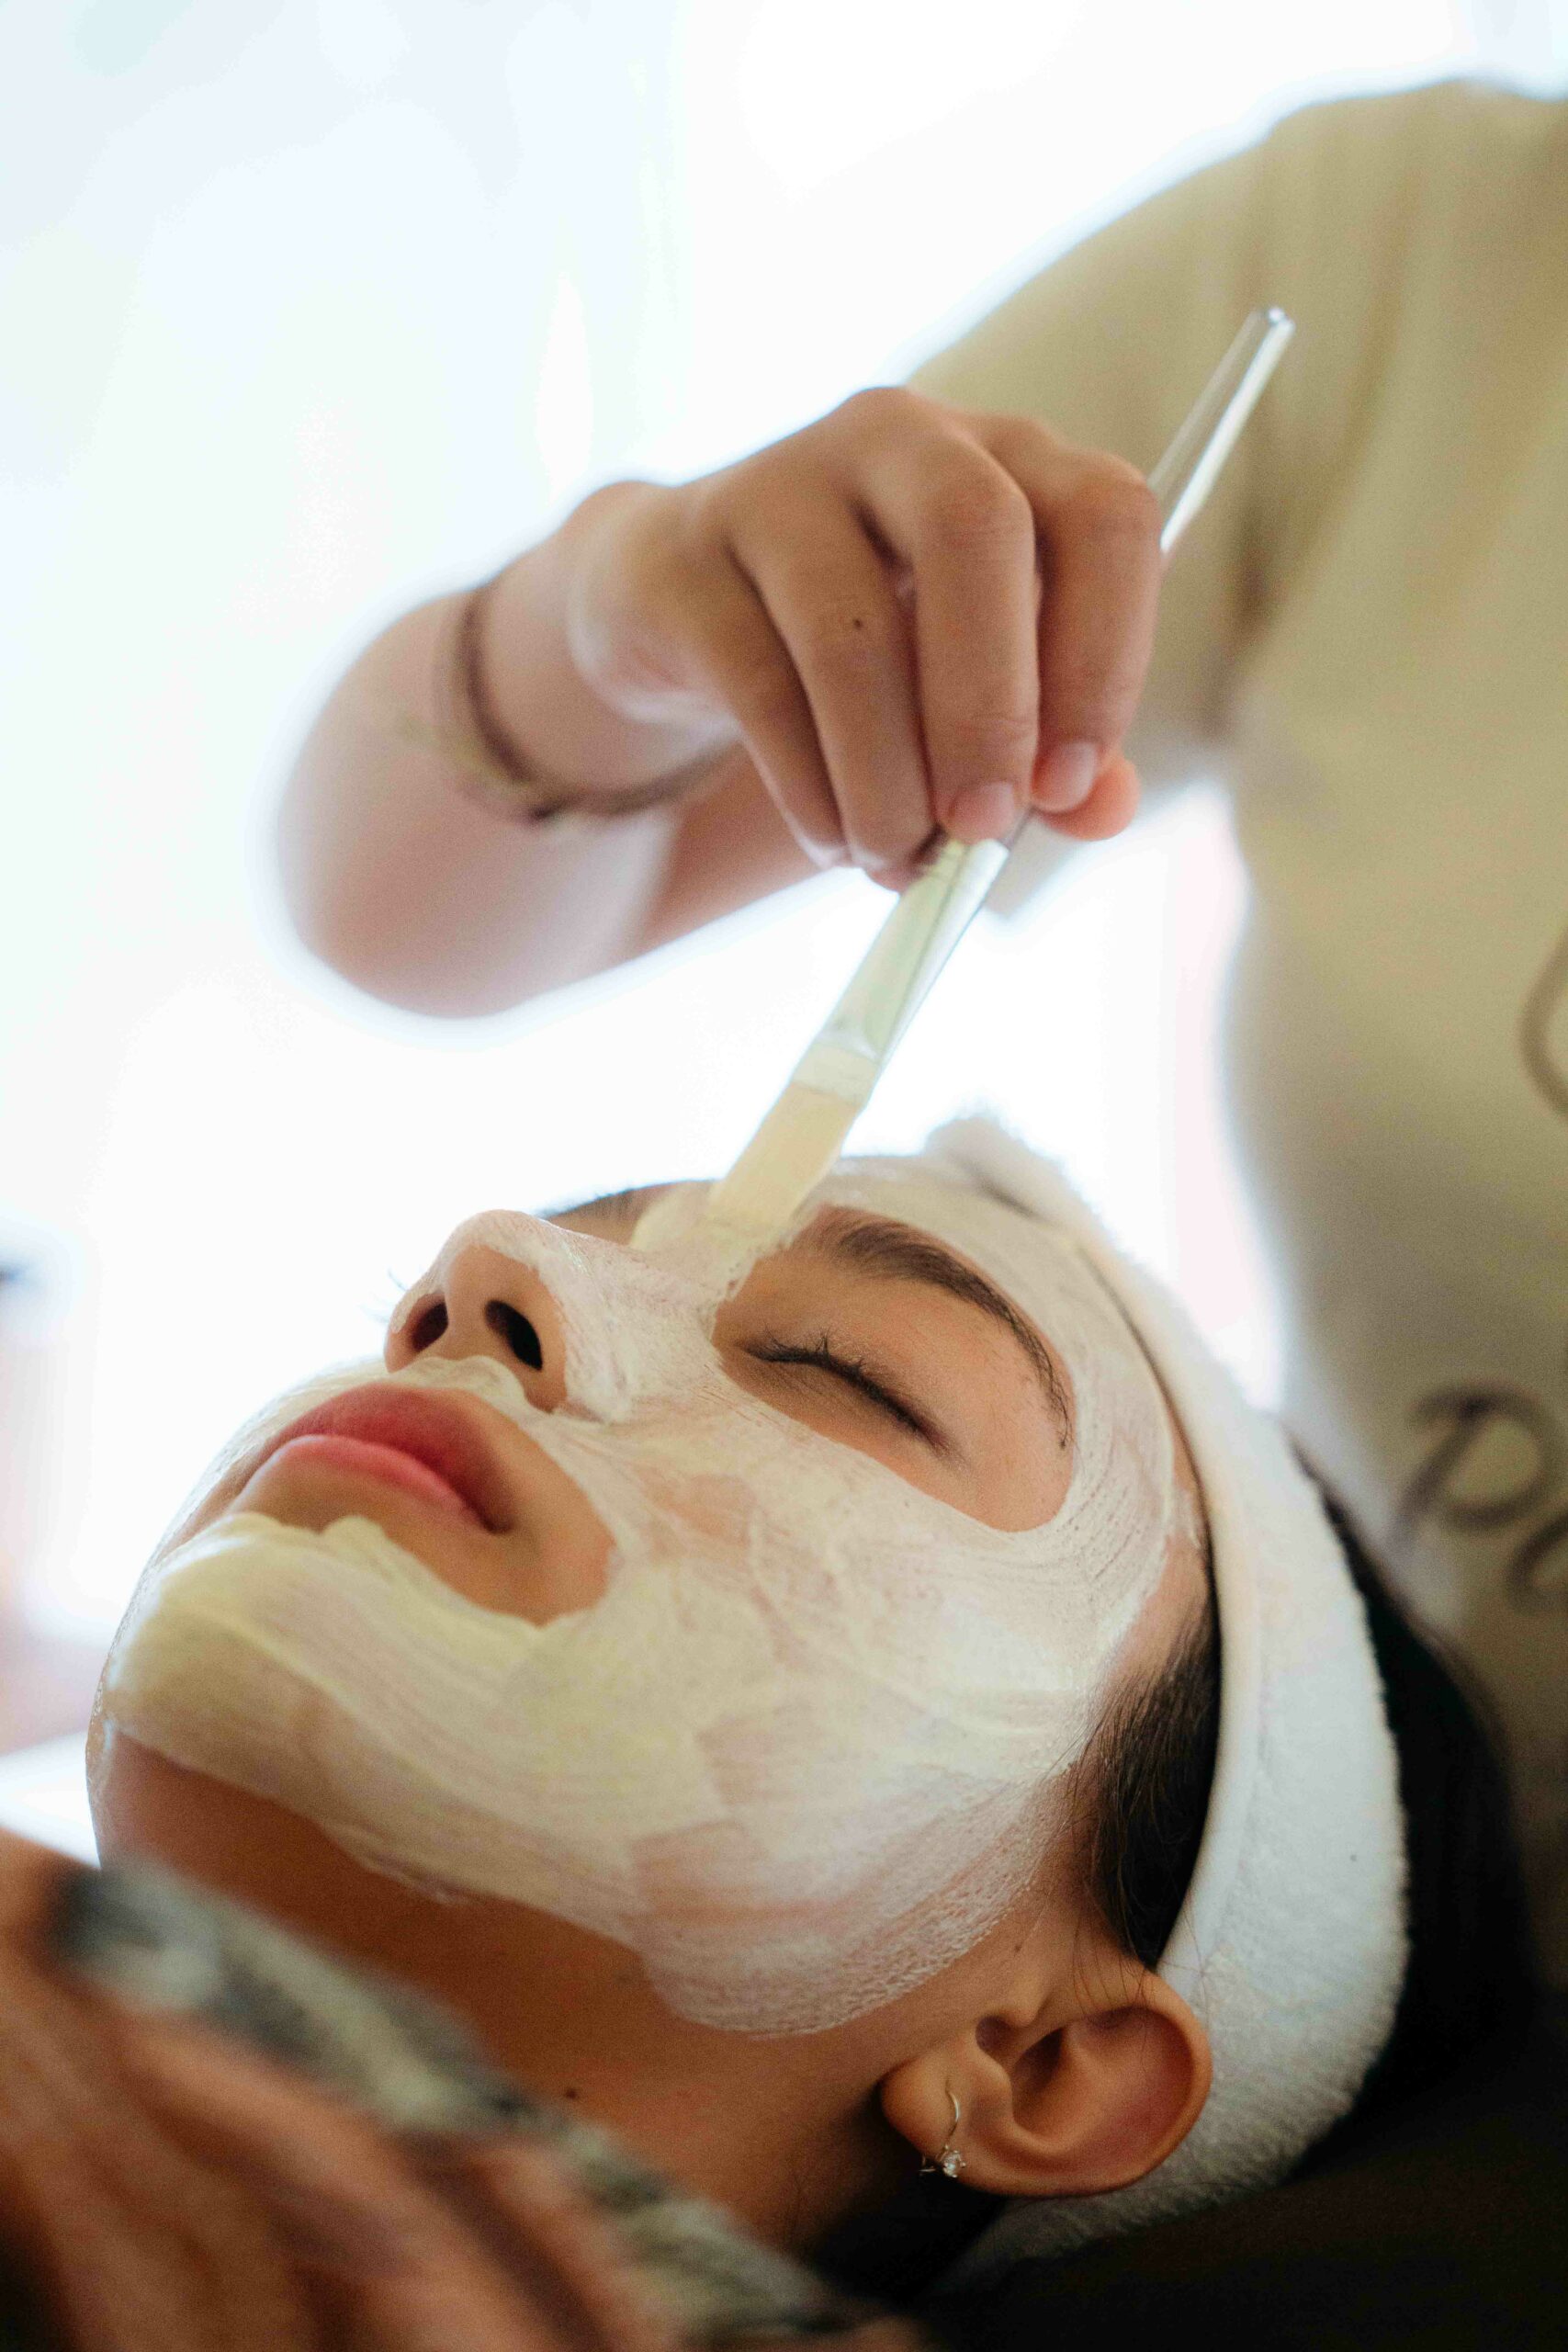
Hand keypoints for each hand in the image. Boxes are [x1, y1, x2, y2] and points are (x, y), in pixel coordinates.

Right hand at [564, 388, 1160, 878]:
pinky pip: (761, 686)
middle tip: (980, 827)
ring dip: (886, 777)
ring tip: (897, 859)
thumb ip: (1054, 749)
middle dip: (989, 705)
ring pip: (852, 632)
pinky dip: (809, 789)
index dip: (1104, 657)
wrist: (685, 605)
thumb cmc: (870, 648)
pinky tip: (833, 841)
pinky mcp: (687, 555)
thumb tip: (1102, 809)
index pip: (1105, 517)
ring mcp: (784, 482)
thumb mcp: (974, 687)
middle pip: (976, 532)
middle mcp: (903, 440)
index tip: (1066, 787)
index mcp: (1008, 460)